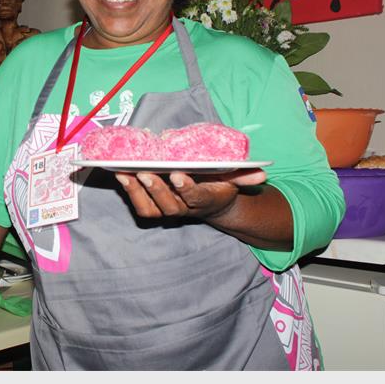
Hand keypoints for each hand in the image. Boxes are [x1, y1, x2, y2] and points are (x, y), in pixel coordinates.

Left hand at [115, 168, 266, 219]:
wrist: (212, 203)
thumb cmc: (220, 184)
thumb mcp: (235, 179)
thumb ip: (245, 176)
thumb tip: (264, 174)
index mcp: (206, 200)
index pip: (197, 197)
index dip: (187, 189)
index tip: (178, 175)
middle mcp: (185, 209)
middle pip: (169, 205)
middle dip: (157, 189)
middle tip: (145, 172)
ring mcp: (168, 211)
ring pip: (151, 209)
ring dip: (137, 193)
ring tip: (126, 174)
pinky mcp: (154, 209)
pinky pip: (140, 207)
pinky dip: (129, 193)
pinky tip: (120, 175)